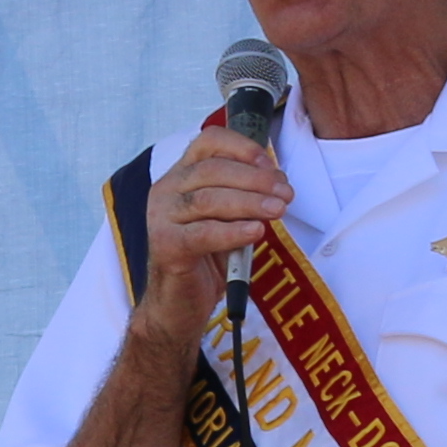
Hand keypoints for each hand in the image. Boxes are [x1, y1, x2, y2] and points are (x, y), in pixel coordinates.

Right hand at [122, 122, 291, 345]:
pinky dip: (233, 231)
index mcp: (181, 176)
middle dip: (255, 179)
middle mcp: (166, 191)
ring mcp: (161, 218)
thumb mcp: (227, 218)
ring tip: (278, 210)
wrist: (178, 304)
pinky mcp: (165, 247)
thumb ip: (244, 196)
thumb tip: (277, 181)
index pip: (208, 142)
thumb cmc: (205, 258)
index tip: (271, 164)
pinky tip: (256, 232)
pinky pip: (203, 233)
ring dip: (249, 202)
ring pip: (208, 199)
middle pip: (212, 170)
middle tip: (286, 193)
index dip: (241, 147)